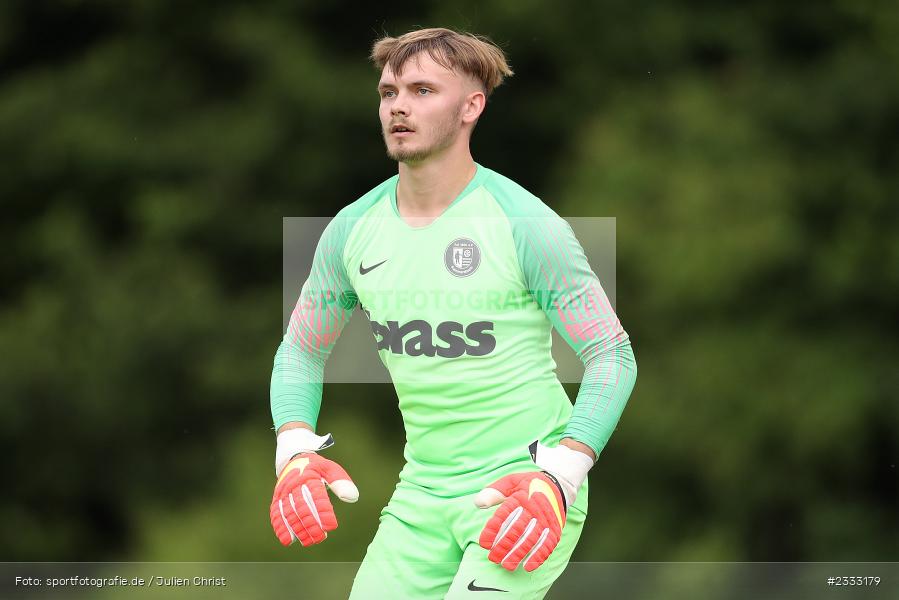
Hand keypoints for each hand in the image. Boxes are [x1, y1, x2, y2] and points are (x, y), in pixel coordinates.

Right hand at [269, 452, 358, 546]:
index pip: (316, 495)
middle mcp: (293, 484)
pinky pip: (276, 514)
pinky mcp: (276, 499)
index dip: (323, 512)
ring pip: (288, 512)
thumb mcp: (330, 469)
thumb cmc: (317, 468)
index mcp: (309, 475)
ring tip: (307, 542)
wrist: (294, 459)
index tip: (331, 526)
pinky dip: (280, 527)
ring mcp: (283, 492)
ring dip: (297, 529)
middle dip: (310, 524)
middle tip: (320, 538)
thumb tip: (352, 497)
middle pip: (301, 506)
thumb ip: (341, 482)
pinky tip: (287, 540)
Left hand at [474, 440, 592, 570]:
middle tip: (493, 558)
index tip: (484, 543)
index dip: (493, 530)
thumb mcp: (511, 481)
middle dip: (504, 546)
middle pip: (517, 530)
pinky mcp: (555, 528)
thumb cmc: (529, 484)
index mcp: (521, 496)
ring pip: (531, 539)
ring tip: (507, 565)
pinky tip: (528, 566)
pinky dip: (539, 556)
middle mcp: (534, 508)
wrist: (558, 485)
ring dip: (519, 554)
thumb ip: (494, 491)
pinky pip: (548, 544)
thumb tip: (478, 503)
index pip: (504, 515)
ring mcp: (546, 520)